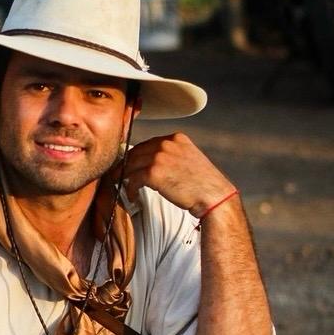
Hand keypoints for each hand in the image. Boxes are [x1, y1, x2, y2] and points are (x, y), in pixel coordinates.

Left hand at [112, 133, 236, 217]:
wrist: (213, 196)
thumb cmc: (202, 183)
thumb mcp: (189, 158)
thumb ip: (172, 154)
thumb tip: (151, 161)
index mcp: (176, 138)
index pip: (148, 143)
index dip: (136, 155)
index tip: (130, 165)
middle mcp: (166, 144)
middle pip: (136, 152)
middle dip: (126, 165)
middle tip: (119, 175)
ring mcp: (159, 157)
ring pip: (131, 165)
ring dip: (124, 177)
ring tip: (124, 186)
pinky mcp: (153, 172)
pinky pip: (132, 179)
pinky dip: (129, 188)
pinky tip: (132, 196)